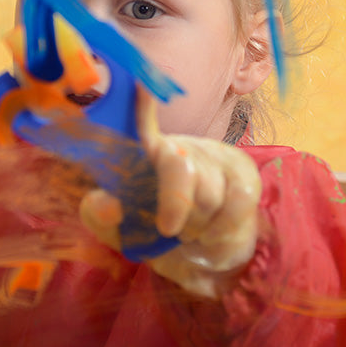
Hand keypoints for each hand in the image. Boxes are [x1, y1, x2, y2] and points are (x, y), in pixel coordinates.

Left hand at [80, 90, 260, 297]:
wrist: (200, 258)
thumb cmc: (154, 233)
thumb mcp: (119, 229)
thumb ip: (101, 216)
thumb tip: (104, 204)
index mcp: (146, 155)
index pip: (142, 128)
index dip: (144, 109)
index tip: (143, 88)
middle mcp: (181, 148)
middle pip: (179, 167)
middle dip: (175, 204)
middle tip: (168, 229)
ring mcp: (215, 159)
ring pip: (209, 192)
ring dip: (197, 224)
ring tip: (190, 232)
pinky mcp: (243, 176)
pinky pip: (237, 199)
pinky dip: (222, 227)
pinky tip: (212, 234)